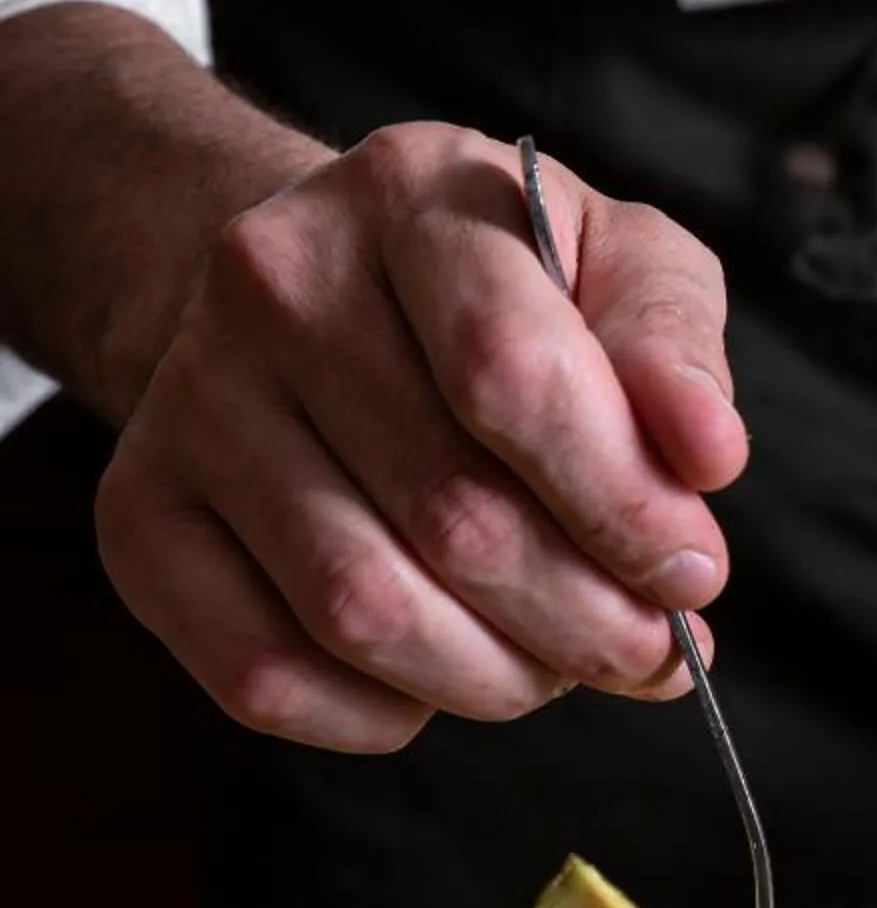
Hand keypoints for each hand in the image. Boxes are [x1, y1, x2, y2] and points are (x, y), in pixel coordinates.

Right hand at [95, 123, 747, 750]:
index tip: (693, 575)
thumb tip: (706, 458)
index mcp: (409, 193)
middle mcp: (272, 279)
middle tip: (646, 648)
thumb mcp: (619, 263)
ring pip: (358, 609)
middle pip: (449, 513)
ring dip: (494, 678)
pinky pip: (261, 674)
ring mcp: (190, 400)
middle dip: (582, 616)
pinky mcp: (140, 514)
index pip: (512, 375)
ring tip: (556, 665)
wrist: (314, 291)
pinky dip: (380, 714)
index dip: (622, 506)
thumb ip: (675, 350)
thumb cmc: (501, 290)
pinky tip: (441, 679)